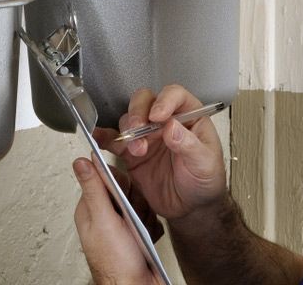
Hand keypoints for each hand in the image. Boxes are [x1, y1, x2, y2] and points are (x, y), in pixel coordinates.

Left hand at [72, 157, 161, 284]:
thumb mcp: (103, 220)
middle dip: (136, 202)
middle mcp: (105, 215)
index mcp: (90, 209)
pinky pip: (150, 218)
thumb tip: (81, 162)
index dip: (119, 183)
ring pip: (141, 202)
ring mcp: (121, 225)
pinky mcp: (136, 233)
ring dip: (145, 217)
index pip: (105, 177)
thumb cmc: (117, 263)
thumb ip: (94, 189)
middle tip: (131, 218)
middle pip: (126, 189)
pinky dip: (152, 227)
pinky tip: (145, 239)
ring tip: (139, 233)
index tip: (124, 195)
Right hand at [94, 85, 226, 220]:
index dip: (164, 100)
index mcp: (189, 116)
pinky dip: (104, 138)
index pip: (175, 95)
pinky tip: (97, 139)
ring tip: (136, 150)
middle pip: (145, 101)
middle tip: (138, 128)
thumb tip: (172, 126)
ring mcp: (147, 135)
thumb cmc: (205, 181)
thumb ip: (189, 145)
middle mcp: (165, 121)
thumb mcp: (204, 163)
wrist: (192, 207)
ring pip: (129, 119)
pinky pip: (114, 141)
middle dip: (138, 112)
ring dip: (127, 131)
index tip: (158, 116)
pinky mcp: (131, 153)